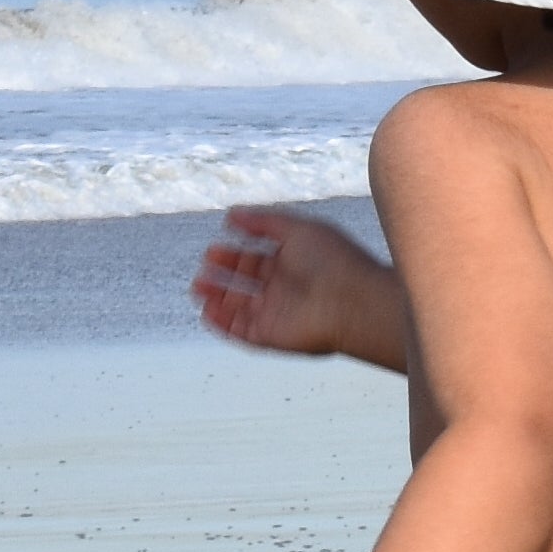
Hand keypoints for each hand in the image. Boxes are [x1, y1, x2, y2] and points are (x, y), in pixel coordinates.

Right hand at [191, 205, 405, 366]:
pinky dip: (222, 323)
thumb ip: (263, 221)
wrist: (354, 302)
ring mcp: (279, 313)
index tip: (215, 246)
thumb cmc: (334, 261)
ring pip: (239, 307)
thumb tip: (232, 214)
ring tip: (198, 285)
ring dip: (216, 297)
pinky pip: (240, 332)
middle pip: (246, 282)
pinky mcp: (272, 337)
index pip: (258, 257)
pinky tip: (206, 310)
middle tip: (205, 264)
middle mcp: (286, 288)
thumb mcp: (298, 228)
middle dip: (223, 272)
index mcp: (295, 261)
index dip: (235, 252)